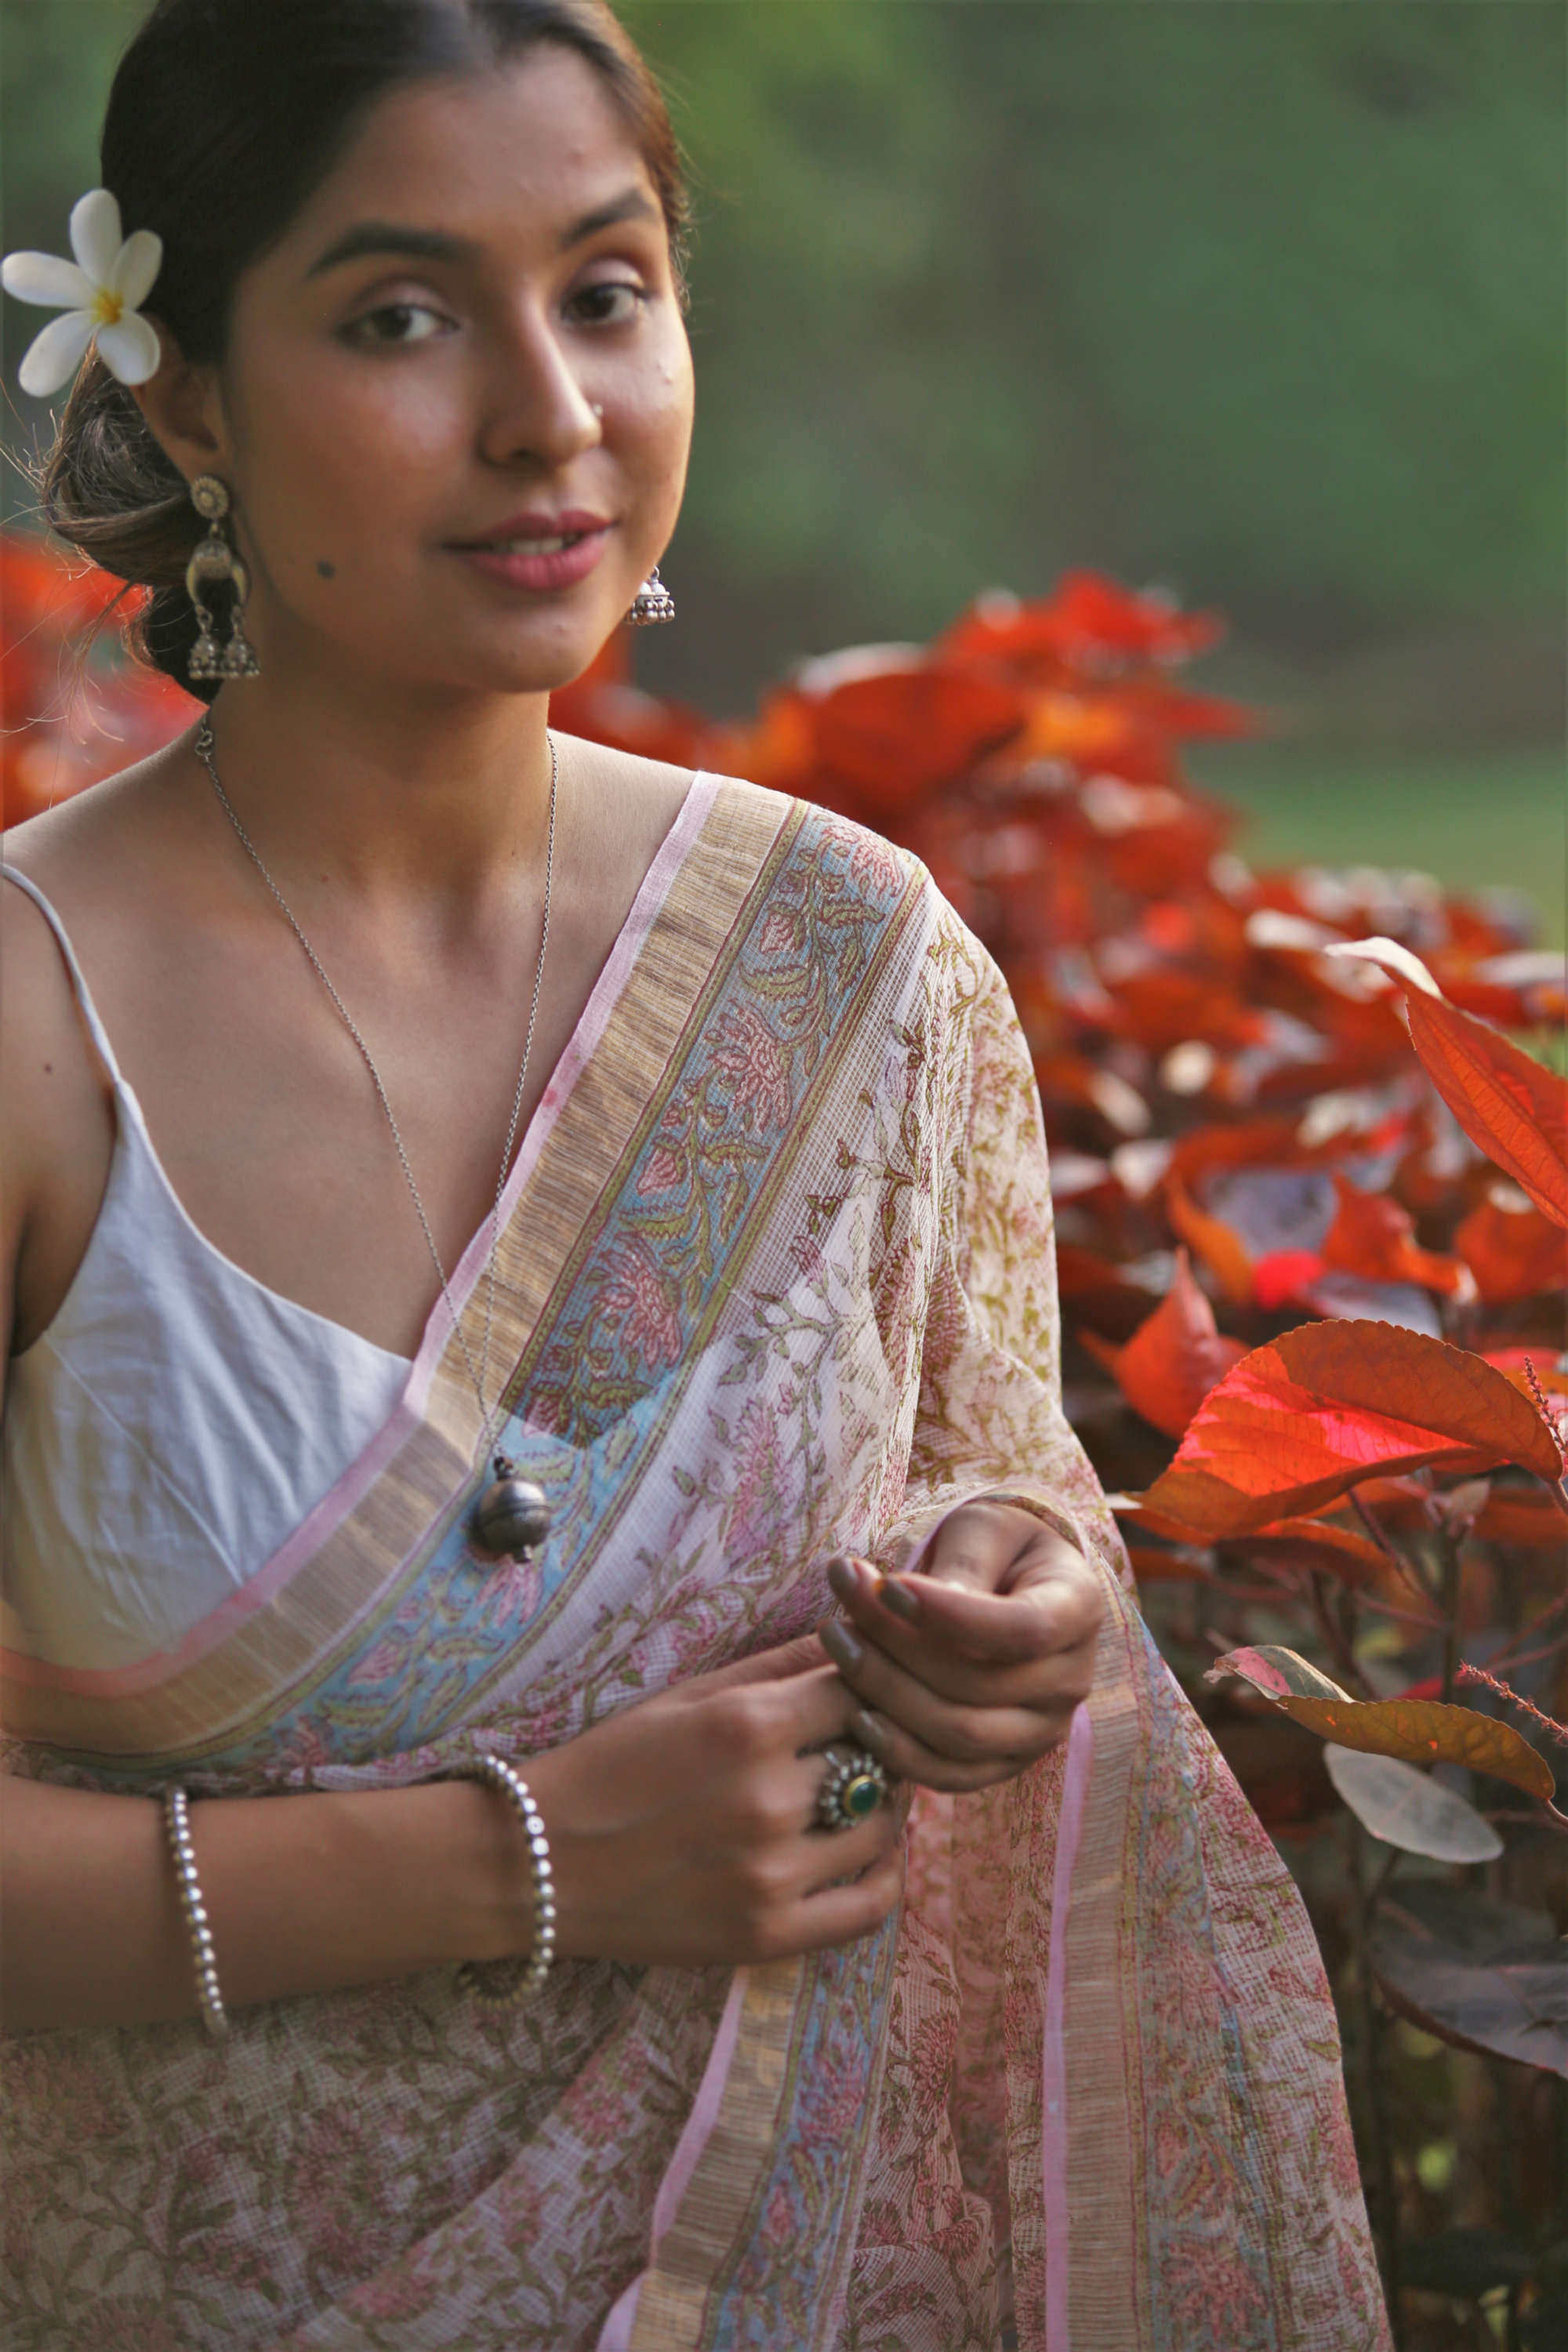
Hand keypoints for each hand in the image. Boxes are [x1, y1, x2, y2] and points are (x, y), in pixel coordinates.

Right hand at [524, 1637, 906, 1969]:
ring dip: (884, 1802)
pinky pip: (869, 1907)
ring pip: (882, 1827)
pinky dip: (886, 1875)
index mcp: (747, 1727)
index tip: (859, 1690)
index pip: (860, 1690)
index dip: (868, 1685)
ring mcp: (773, 1875)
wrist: (535, 1865)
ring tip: (864, 1789)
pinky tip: (873, 1851)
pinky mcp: (769, 1936)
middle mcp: (769, 1800)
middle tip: (865, 1739)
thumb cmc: (609, 1766)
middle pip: (878, 1756)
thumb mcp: (687, 1696)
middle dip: (878, 1742)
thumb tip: (858, 1633)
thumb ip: (777, 1666)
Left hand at [817, 1501, 1104, 1791]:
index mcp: (1077, 1609)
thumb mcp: (984, 1529)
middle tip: (837, 1608)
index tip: (886, 1584)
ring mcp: (1042, 1730)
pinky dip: (899, 1752)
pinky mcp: (1006, 1761)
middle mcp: (1070, 1680)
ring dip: (885, 1694)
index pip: (1024, 1630)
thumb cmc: (994, 1546)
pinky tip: (854, 1713)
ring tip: (836, 1643)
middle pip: (979, 1686)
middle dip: (895, 1647)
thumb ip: (962, 1562)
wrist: (1009, 1584)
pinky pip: (952, 1775)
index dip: (951, 1615)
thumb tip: (922, 1601)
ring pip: (960, 1735)